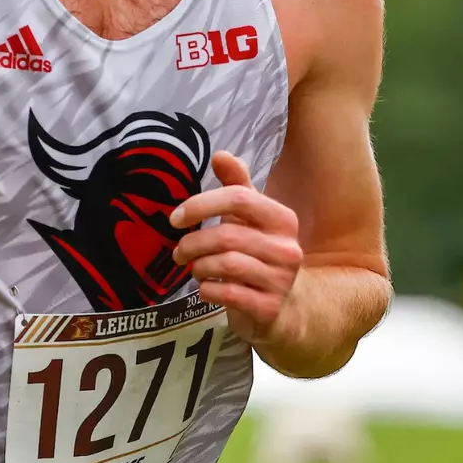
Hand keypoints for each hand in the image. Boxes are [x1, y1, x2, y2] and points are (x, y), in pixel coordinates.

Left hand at [170, 151, 303, 345]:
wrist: (283, 307)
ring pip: (226, 265)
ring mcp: (282, 280)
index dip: (201, 204)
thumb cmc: (259, 254)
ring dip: (199, 267)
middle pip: (227, 235)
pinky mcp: (269, 308)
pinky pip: (228, 294)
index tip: (175, 218)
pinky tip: (207, 288)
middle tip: (178, 252)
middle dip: (193, 243)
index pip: (238, 198)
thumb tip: (220, 154)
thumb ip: (236, 186)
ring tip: (195, 269)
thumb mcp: (251, 219)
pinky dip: (208, 289)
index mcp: (283, 219)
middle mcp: (287, 248)